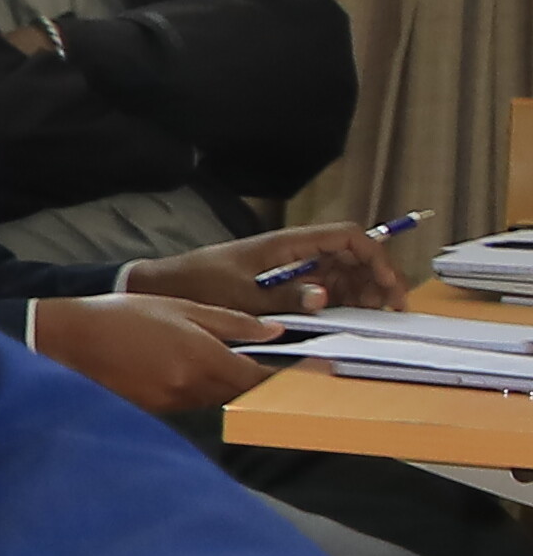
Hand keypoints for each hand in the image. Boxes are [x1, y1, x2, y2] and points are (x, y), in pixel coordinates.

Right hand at [34, 289, 271, 418]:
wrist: (70, 339)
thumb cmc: (123, 316)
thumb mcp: (183, 308)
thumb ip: (231, 323)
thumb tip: (273, 332)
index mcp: (204, 359)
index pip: (263, 380)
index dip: (293, 380)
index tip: (318, 376)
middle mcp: (193, 388)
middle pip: (245, 395)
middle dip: (265, 385)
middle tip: (287, 373)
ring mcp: (173, 403)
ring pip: (220, 400)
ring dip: (232, 388)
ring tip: (236, 369)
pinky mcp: (156, 411)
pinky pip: (193, 403)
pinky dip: (202, 391)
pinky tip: (191, 374)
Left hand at [140, 219, 412, 315]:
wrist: (163, 286)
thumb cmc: (198, 283)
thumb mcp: (240, 293)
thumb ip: (283, 297)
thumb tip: (324, 296)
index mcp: (288, 244)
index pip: (347, 237)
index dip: (375, 257)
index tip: (388, 286)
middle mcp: (295, 253)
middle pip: (353, 256)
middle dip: (377, 278)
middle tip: (392, 310)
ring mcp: (291, 269)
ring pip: (343, 274)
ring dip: (364, 291)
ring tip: (378, 316)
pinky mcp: (283, 286)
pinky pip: (323, 289)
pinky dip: (343, 301)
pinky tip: (352, 318)